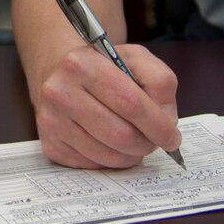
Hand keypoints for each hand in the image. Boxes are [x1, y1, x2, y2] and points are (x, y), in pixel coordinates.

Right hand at [31, 40, 181, 169]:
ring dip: (131, 155)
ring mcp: (51, 121)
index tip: (172, 137)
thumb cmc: (101, 65)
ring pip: (107, 155)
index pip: (130, 103)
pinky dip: (111, 160)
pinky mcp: (50, 145)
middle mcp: (60, 92)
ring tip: (135, 141)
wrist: (57, 70)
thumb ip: (160, 81)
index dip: (158, 125)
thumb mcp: (135, 57)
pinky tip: (111, 143)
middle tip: (154, 141)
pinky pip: (93, 165)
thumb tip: (167, 120)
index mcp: (82, 64)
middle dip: (146, 143)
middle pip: (120, 135)